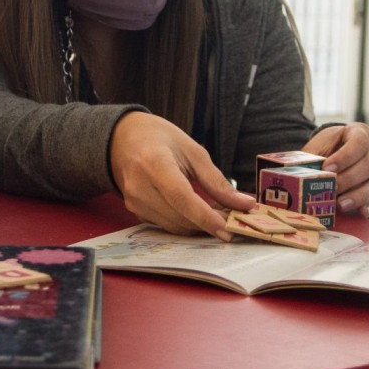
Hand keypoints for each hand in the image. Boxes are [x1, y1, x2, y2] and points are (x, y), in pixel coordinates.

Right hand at [109, 112, 255, 239]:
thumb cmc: (160, 138)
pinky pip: (166, 225)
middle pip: (179, 217)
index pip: (181, 198)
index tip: (229, 230)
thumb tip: (245, 204)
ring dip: (199, 225)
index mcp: (154, 163)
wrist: (123, 139)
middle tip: (234, 219)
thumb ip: (216, 180)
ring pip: (174, 226)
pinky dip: (185, 223)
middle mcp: (139, 186)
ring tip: (219, 214)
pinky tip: (199, 213)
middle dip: (209, 223)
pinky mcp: (134, 211)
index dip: (206, 218)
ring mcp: (134, 201)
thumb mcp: (192, 150)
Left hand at [303, 123, 368, 217]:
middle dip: (349, 178)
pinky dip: (368, 205)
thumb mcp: (320, 147)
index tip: (327, 168)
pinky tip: (360, 212)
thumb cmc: (327, 148)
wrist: (335, 153)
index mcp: (361, 133)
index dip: (345, 157)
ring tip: (341, 205)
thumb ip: (314, 158)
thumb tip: (301, 174)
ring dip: (359, 195)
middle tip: (332, 188)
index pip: (359, 142)